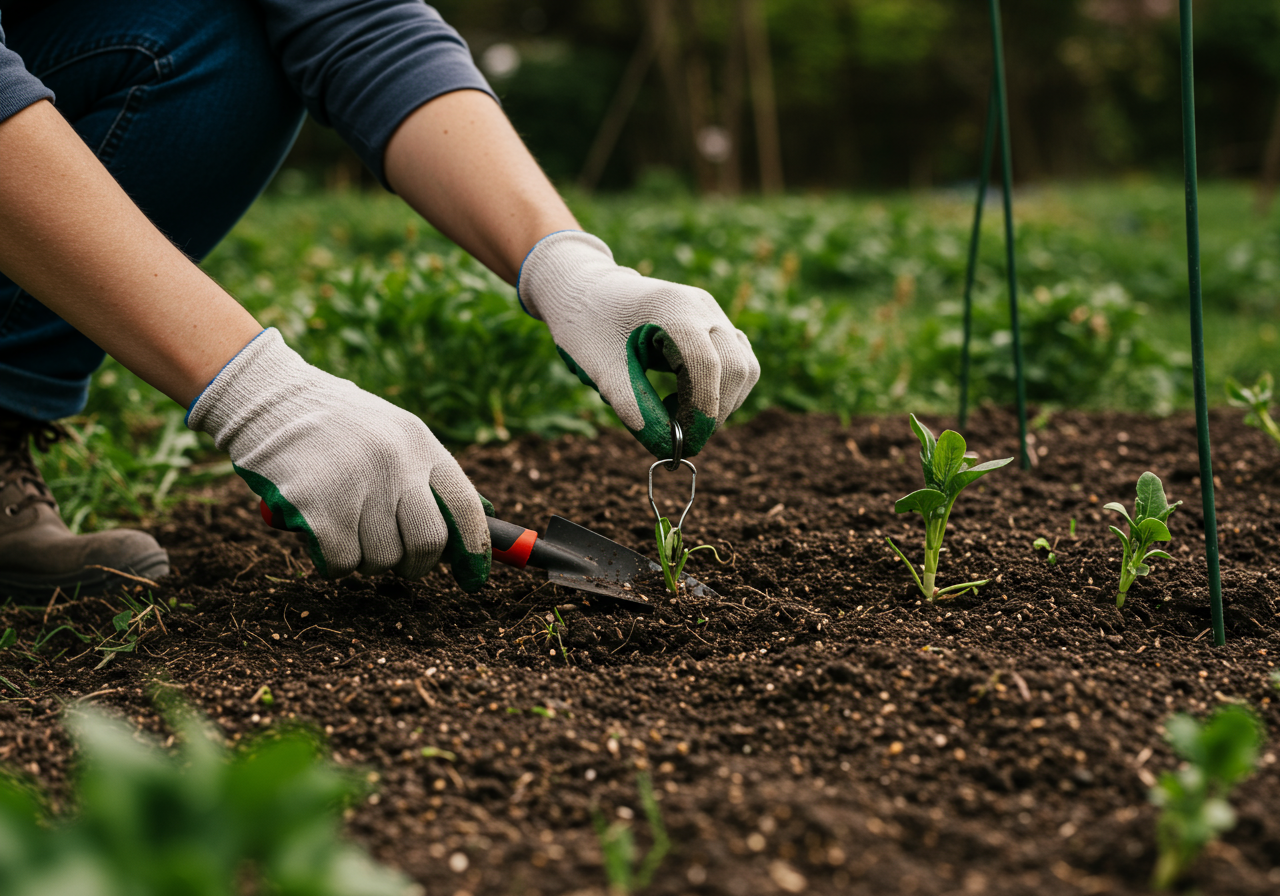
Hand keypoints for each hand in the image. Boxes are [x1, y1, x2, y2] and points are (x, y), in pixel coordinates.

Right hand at [186, 329, 490, 589]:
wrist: (269, 398)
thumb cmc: (335, 426)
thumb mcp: (392, 433)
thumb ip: (423, 479)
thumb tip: (456, 542)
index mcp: (420, 442)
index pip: (465, 507)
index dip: (474, 550)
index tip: (473, 578)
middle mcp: (395, 462)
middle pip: (428, 544)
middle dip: (415, 564)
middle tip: (398, 560)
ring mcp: (357, 484)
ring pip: (382, 560)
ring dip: (364, 557)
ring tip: (344, 524)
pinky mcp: (318, 507)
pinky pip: (342, 564)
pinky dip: (332, 561)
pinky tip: (319, 531)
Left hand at [518, 232, 759, 457]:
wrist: (586, 292)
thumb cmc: (589, 328)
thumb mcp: (604, 373)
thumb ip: (636, 410)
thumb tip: (668, 449)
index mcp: (674, 310)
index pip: (706, 367)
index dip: (701, 412)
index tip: (684, 444)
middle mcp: (702, 308)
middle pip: (735, 368)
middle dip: (714, 412)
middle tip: (680, 435)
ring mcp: (713, 314)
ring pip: (744, 367)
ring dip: (722, 403)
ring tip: (678, 414)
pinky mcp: (715, 325)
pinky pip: (739, 362)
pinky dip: (722, 390)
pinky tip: (687, 399)